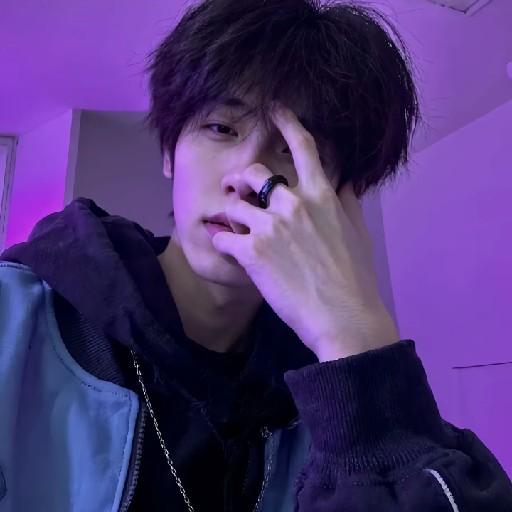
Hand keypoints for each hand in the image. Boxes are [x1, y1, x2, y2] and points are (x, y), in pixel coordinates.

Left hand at [211, 102, 397, 360]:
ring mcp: (270, 226)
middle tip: (237, 190)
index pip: (303, 147)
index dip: (287, 122)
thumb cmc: (355, 278)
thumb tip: (346, 181)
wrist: (344, 317)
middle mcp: (294, 202)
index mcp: (322, 195)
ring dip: (229, 211)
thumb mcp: (357, 233)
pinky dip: (220, 240)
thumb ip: (347, 202)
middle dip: (242, 180)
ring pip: (233, 202)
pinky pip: (222, 236)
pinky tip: (225, 247)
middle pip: (255, 173)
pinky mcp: (251, 252)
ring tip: (230, 224)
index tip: (275, 108)